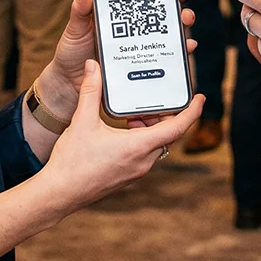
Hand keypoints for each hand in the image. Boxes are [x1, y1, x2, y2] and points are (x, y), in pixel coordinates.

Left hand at [34, 0, 197, 122]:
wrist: (72, 84)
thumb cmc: (74, 51)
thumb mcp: (76, 27)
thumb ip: (81, 9)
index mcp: (119, 7)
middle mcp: (135, 21)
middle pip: (163, 2)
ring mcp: (143, 40)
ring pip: (170, 24)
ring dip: (183, 18)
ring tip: (185, 17)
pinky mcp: (146, 59)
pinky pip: (169, 51)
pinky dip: (181, 47)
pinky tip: (186, 45)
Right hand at [37, 61, 203, 214]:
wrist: (59, 193)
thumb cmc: (72, 161)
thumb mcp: (82, 121)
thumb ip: (90, 91)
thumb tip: (93, 66)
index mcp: (138, 146)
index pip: (177, 128)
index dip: (192, 112)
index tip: (200, 98)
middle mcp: (143, 161)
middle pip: (168, 135)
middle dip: (165, 116)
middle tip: (157, 99)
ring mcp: (136, 171)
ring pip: (156, 145)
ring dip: (151, 127)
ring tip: (133, 114)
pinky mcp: (127, 176)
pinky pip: (144, 154)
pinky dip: (141, 139)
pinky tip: (123, 130)